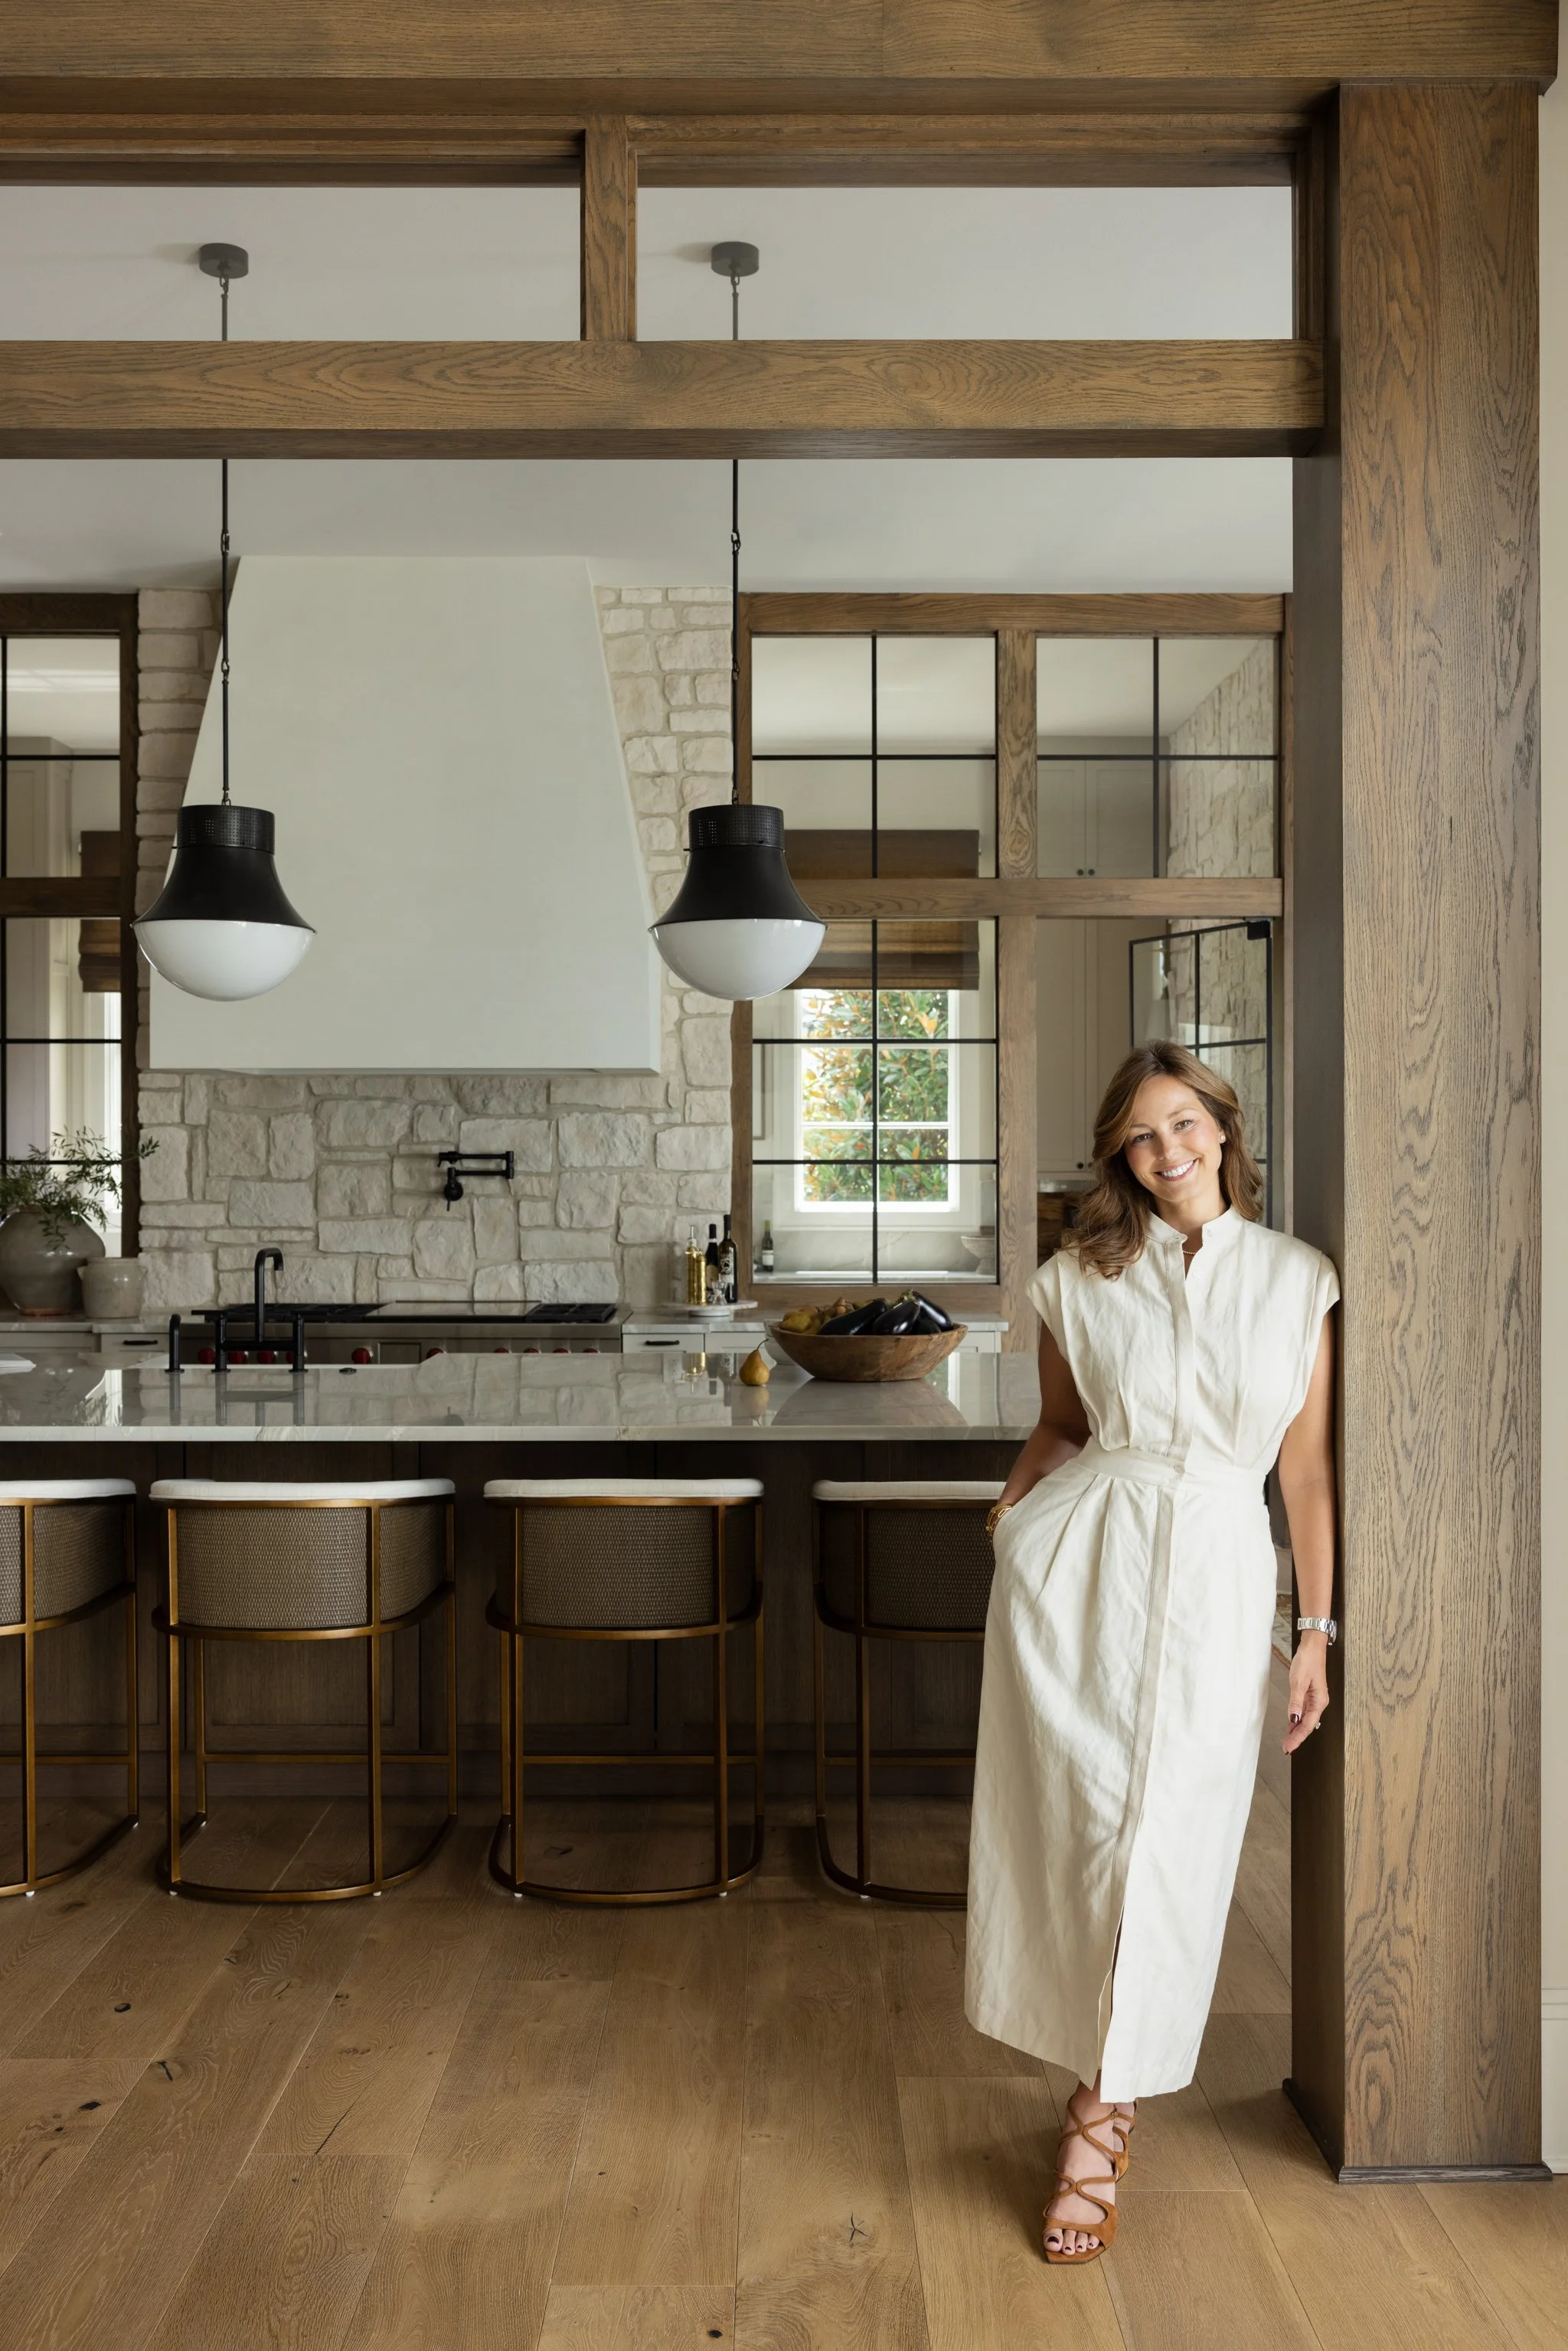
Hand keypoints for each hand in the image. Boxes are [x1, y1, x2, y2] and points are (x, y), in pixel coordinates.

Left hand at [1283, 1632, 1329, 1753]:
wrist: (1312, 1646)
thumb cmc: (1308, 1660)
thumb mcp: (1298, 1682)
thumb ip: (1296, 1702)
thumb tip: (1294, 1720)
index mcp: (1319, 1701)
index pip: (1307, 1725)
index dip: (1298, 1738)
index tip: (1289, 1747)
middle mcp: (1319, 1702)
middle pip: (1307, 1725)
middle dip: (1297, 1738)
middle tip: (1286, 1748)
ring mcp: (1314, 1699)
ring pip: (1305, 1720)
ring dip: (1296, 1731)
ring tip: (1288, 1742)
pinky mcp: (1309, 1694)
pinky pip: (1303, 1712)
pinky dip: (1297, 1721)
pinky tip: (1291, 1726)